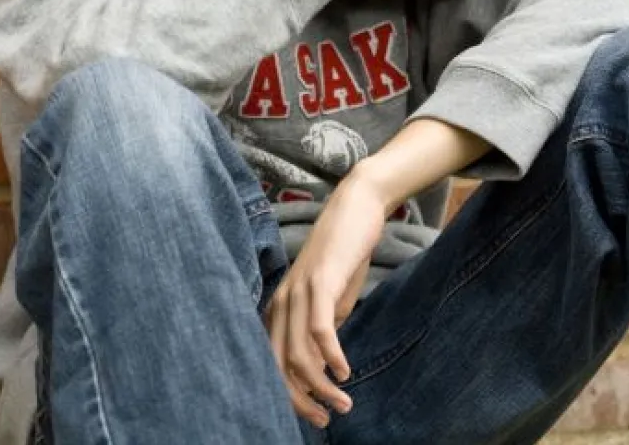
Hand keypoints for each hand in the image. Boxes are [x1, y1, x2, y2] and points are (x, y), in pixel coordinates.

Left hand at [264, 174, 387, 426]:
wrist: (356, 209)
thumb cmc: (344, 257)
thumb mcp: (330, 302)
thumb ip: (321, 333)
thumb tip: (322, 371)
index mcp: (278, 310)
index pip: (272, 364)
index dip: (288, 396)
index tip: (313, 416)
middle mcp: (280, 303)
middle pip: (279, 367)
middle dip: (301, 400)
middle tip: (326, 418)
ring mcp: (297, 292)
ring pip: (299, 355)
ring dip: (321, 386)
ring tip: (343, 403)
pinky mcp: (319, 282)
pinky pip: (319, 329)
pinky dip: (332, 356)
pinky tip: (346, 371)